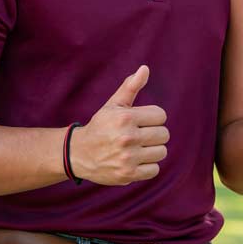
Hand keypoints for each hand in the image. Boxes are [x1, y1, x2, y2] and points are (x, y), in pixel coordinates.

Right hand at [72, 65, 168, 185]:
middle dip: (154, 134)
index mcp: (125, 118)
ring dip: (152, 150)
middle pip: (163, 134)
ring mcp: (128, 158)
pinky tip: (136, 161)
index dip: (152, 118)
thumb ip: (130, 87)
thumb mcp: (113, 105)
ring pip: (161, 152)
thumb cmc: (101, 126)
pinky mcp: (128, 175)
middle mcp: (127, 138)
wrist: (79, 153)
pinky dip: (148, 166)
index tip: (141, 121)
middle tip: (139, 135)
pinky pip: (154, 170)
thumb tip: (145, 68)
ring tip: (138, 148)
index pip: (161, 115)